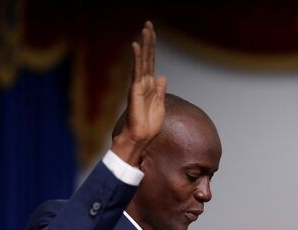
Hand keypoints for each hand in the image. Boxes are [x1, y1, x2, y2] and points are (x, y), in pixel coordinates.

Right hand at [112, 21, 166, 164]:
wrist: (140, 138)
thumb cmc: (149, 126)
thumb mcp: (160, 105)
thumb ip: (160, 91)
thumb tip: (162, 77)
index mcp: (150, 86)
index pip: (151, 63)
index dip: (152, 48)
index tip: (153, 34)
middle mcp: (143, 83)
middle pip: (147, 57)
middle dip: (149, 41)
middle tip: (149, 24)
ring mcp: (139, 85)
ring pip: (142, 60)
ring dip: (144, 44)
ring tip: (145, 29)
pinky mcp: (135, 90)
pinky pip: (136, 71)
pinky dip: (136, 58)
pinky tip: (136, 45)